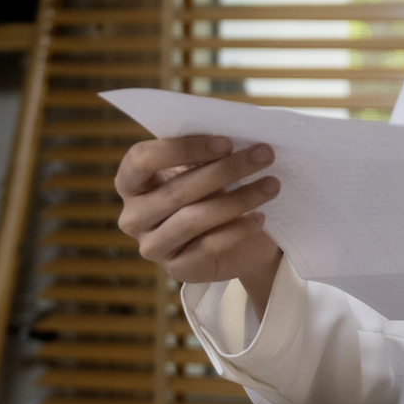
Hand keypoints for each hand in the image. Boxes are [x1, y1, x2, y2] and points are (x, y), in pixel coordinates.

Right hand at [115, 135, 284, 309]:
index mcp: (131, 183)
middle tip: (265, 155)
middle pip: (176, 191)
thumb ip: (206, 152)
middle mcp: (133, 217)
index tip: (227, 142)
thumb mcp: (206, 168)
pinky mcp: (178, 269)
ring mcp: (153, 247)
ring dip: (238, 199)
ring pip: (193, 220)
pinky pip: (209, 247)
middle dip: (225, 170)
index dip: (183, 148)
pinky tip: (260, 217)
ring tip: (272, 185)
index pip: (141, 160)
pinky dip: (238, 229)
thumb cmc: (216, 192)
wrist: (239, 242)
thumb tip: (234, 134)